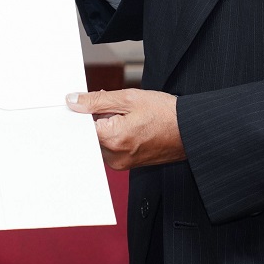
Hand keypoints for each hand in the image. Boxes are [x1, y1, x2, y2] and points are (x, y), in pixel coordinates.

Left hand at [66, 89, 184, 167]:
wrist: (189, 131)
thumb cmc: (165, 114)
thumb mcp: (128, 98)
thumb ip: (96, 100)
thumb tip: (73, 101)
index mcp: (112, 139)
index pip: (81, 126)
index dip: (85, 111)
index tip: (93, 103)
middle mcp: (114, 157)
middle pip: (90, 134)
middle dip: (98, 117)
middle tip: (118, 107)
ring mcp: (121, 163)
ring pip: (101, 140)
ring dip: (107, 126)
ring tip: (128, 116)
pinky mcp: (127, 165)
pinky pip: (111, 147)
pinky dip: (115, 135)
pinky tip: (131, 125)